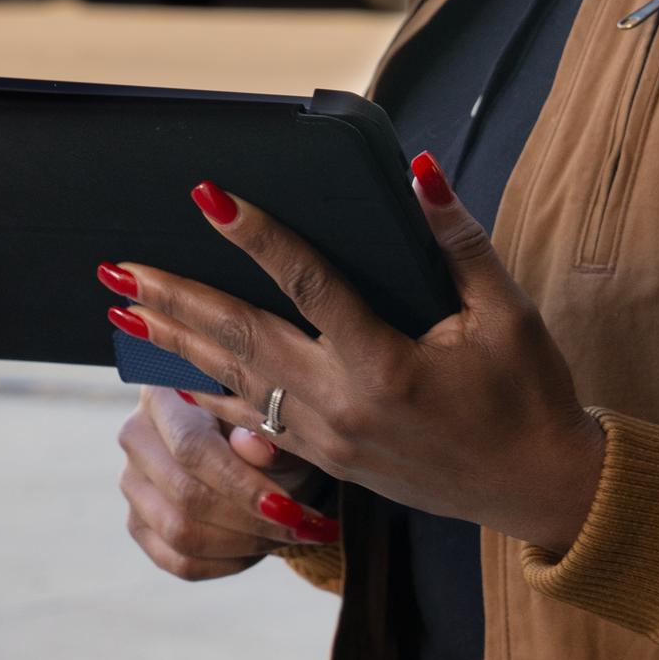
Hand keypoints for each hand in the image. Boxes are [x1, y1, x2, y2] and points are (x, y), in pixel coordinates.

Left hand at [105, 155, 608, 553]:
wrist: (540, 489)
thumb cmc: (529, 396)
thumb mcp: (508, 313)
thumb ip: (457, 240)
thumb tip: (420, 170)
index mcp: (386, 365)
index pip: (306, 283)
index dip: (256, 234)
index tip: (206, 196)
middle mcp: (343, 407)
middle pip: (242, 340)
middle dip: (176, 300)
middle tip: (118, 268)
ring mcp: (329, 440)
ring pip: (236, 382)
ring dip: (176, 344)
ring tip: (123, 310)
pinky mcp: (328, 460)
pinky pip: (252, 422)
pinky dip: (207, 393)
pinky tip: (168, 378)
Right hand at [115, 383, 338, 580]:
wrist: (256, 446)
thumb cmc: (268, 424)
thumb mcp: (278, 421)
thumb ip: (267, 432)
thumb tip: (257, 449)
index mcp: (164, 394)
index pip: (192, 448)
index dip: (242, 484)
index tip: (290, 509)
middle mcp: (136, 436)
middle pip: (184, 495)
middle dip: (251, 520)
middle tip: (303, 526)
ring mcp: (132, 483)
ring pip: (180, 534)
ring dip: (245, 543)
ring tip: (290, 533)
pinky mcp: (139, 524)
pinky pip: (180, 562)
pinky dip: (229, 563)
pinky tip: (263, 547)